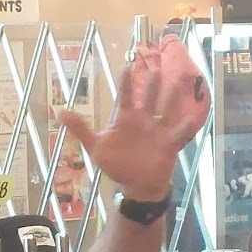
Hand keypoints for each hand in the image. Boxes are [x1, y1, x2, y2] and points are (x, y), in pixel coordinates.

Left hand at [57, 35, 210, 202]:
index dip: (126, 82)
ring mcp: (157, 130)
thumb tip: (61, 112)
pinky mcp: (169, 143)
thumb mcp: (96, 147)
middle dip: (152, 83)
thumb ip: (81, 130)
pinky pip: (178, 133)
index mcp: (126, 119)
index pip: (126, 97)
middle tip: (155, 66)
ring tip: (177, 82)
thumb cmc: (118, 164)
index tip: (126, 67)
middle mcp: (143, 120)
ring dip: (171, 97)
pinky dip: (185, 126)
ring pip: (166, 109)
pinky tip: (190, 118)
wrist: (136, 184)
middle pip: (149, 97)